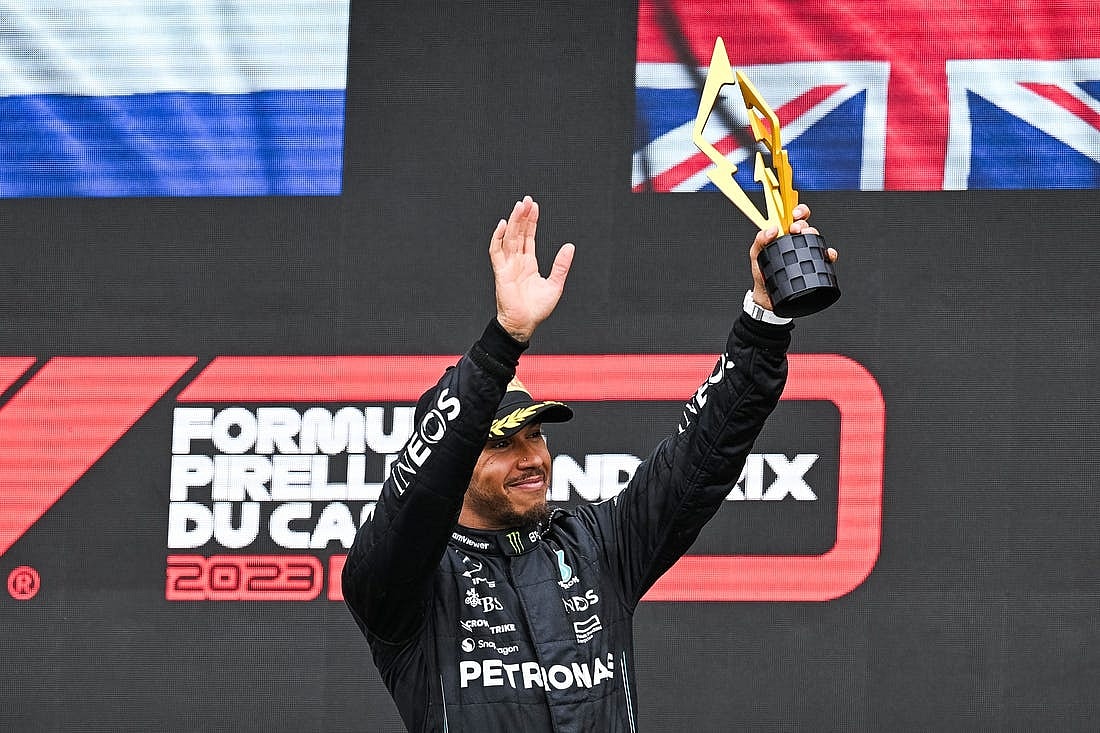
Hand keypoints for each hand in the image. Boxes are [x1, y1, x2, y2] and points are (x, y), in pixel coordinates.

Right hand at [489, 196, 574, 341]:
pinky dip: (498, 237)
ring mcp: (508, 265)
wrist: (524, 323)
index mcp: (529, 263)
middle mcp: (517, 261)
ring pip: (509, 238)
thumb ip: (561, 265)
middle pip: (519, 233)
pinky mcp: (500, 272)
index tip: (534, 206)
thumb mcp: (555, 284)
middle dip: (522, 216)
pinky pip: (496, 251)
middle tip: (527, 200)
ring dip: (514, 222)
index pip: (529, 237)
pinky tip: (504, 225)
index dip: (531, 221)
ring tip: (519, 206)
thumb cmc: (537, 309)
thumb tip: (570, 246)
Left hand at [749, 204, 838, 311]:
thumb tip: (771, 229)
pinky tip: (826, 254)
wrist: (768, 297)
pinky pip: (826, 256)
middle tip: (795, 230)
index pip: (795, 217)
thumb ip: (760, 240)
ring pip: (816, 238)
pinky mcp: (815, 266)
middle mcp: (796, 242)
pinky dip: (829, 253)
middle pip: (806, 225)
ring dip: (814, 235)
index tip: (795, 213)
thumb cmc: (762, 274)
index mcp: (784, 235)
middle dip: (803, 224)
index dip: (799, 211)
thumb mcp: (757, 254)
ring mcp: (806, 253)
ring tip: (806, 240)